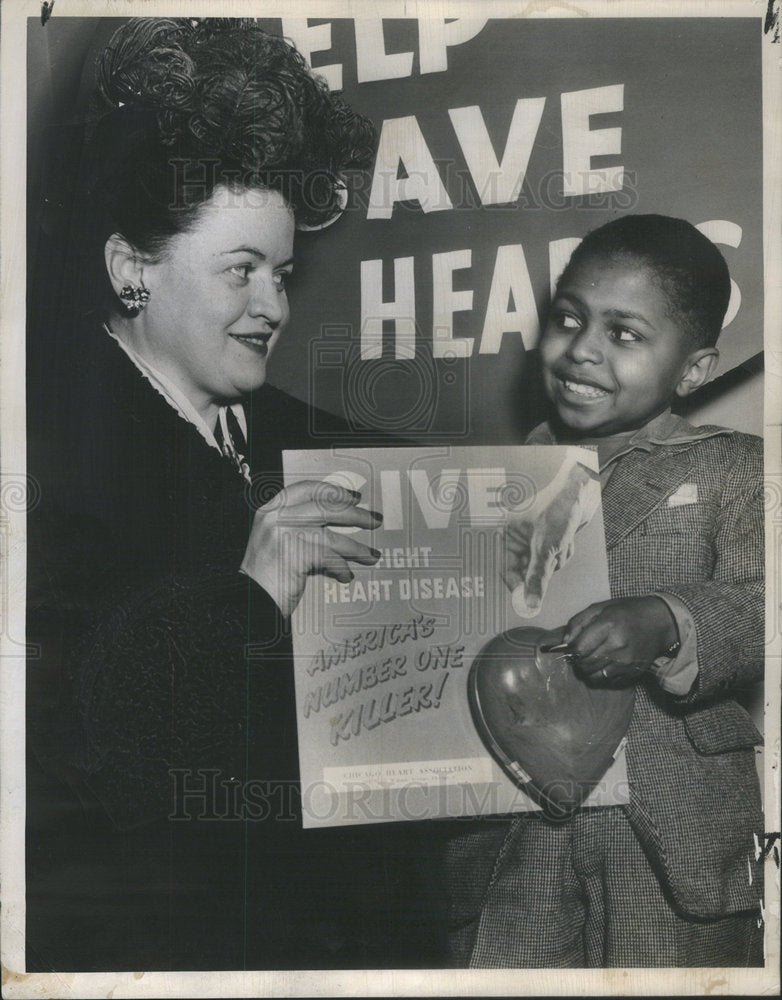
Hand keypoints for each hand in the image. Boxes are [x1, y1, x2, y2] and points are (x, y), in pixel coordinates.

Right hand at [240, 480, 381, 616]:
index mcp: (271, 509)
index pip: (306, 488)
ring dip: (356, 547)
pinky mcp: (293, 555)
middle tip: (374, 520)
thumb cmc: (265, 575)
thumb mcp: (276, 541)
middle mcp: (275, 518)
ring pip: (331, 535)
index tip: (353, 497)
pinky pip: (328, 558)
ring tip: (371, 555)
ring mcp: (283, 535)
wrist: (248, 600)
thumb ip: (298, 526)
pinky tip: (346, 575)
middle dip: (355, 514)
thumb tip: (338, 519)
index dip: (333, 491)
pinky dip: (341, 568)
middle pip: (325, 507)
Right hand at [502, 456, 599, 616]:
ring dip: (557, 560)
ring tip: (563, 541)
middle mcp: (517, 538)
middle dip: (546, 567)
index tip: (530, 603)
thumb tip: (530, 604)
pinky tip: (568, 539)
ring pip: (545, 567)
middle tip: (554, 556)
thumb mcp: (546, 549)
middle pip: (528, 571)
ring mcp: (534, 540)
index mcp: (507, 536)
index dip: (519, 587)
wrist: (581, 490)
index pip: (506, 570)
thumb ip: (536, 579)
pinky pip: (554, 560)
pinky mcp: (550, 540)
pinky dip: (563, 554)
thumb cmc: (558, 511)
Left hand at [564, 596, 678, 686]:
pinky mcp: (633, 673)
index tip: (573, 647)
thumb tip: (565, 643)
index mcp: (609, 625)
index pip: (580, 649)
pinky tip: (606, 664)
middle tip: (582, 653)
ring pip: (594, 677)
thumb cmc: (627, 612)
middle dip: (578, 661)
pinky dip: (602, 675)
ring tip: (593, 660)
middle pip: (585, 665)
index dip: (572, 650)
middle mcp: (618, 646)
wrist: (660, 622)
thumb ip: (578, 622)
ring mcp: (627, 662)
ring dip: (588, 671)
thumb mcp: (601, 607)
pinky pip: (608, 682)